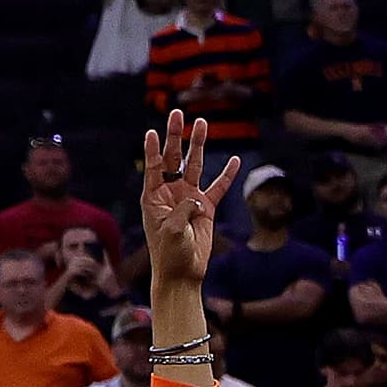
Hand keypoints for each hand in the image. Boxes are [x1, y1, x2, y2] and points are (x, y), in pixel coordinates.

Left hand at [136, 110, 238, 301]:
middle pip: (173, 157)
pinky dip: (227, 175)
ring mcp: (188, 198)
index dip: (152, 148)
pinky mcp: (205, 209)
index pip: (153, 166)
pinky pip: (218, 187)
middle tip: (177, 114)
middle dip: (175, 135)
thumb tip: (198, 198)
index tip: (152, 131)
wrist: (182, 273)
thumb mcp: (171, 229)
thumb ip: (184, 208)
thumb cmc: (169, 253)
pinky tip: (234, 160)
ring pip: (195, 166)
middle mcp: (170, 192)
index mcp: (153, 197)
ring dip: (198, 145)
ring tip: (203, 124)